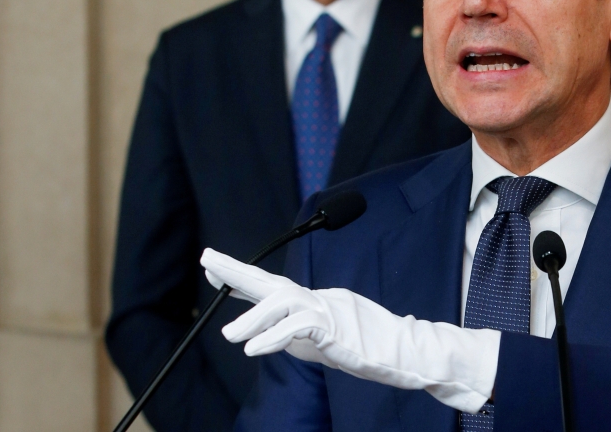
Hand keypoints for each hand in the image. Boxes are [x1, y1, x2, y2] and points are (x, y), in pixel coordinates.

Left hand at [200, 248, 500, 412]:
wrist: (404, 350)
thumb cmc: (366, 345)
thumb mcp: (320, 339)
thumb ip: (295, 333)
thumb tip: (268, 335)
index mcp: (310, 300)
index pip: (269, 284)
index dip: (240, 275)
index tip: (212, 266)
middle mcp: (314, 298)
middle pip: (270, 279)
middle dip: (236, 270)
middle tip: (207, 259)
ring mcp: (325, 309)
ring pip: (282, 301)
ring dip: (252, 317)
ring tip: (228, 335)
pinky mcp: (334, 326)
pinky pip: (299, 327)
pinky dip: (273, 336)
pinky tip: (254, 349)